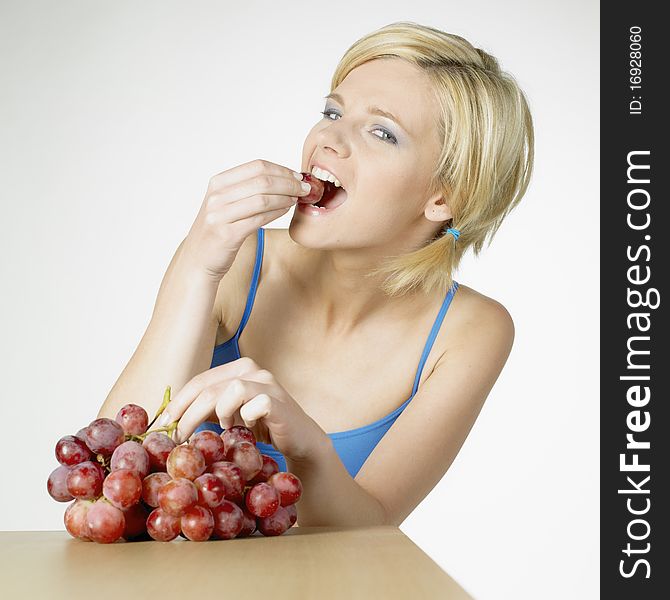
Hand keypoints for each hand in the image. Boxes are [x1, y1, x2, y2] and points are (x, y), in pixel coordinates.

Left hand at [161, 357, 329, 462]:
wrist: (300, 440)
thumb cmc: (261, 427)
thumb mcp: (229, 414)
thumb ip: (207, 409)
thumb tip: (169, 418)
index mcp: (237, 368)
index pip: (199, 381)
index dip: (178, 403)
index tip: (163, 425)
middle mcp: (252, 370)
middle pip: (208, 387)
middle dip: (187, 414)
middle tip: (178, 437)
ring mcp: (267, 383)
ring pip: (229, 391)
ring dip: (220, 415)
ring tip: (225, 429)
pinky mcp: (278, 401)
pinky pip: (253, 406)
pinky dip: (245, 420)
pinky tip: (249, 429)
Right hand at [181, 159, 311, 281]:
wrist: (199, 260)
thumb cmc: (220, 230)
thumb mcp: (227, 203)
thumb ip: (248, 189)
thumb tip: (285, 178)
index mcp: (218, 182)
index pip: (257, 166)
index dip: (282, 169)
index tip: (298, 177)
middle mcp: (217, 196)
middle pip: (262, 180)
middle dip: (289, 183)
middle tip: (305, 188)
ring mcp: (220, 215)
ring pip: (263, 199)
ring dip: (286, 197)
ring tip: (298, 199)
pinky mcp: (227, 234)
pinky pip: (259, 218)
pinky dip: (277, 212)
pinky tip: (286, 210)